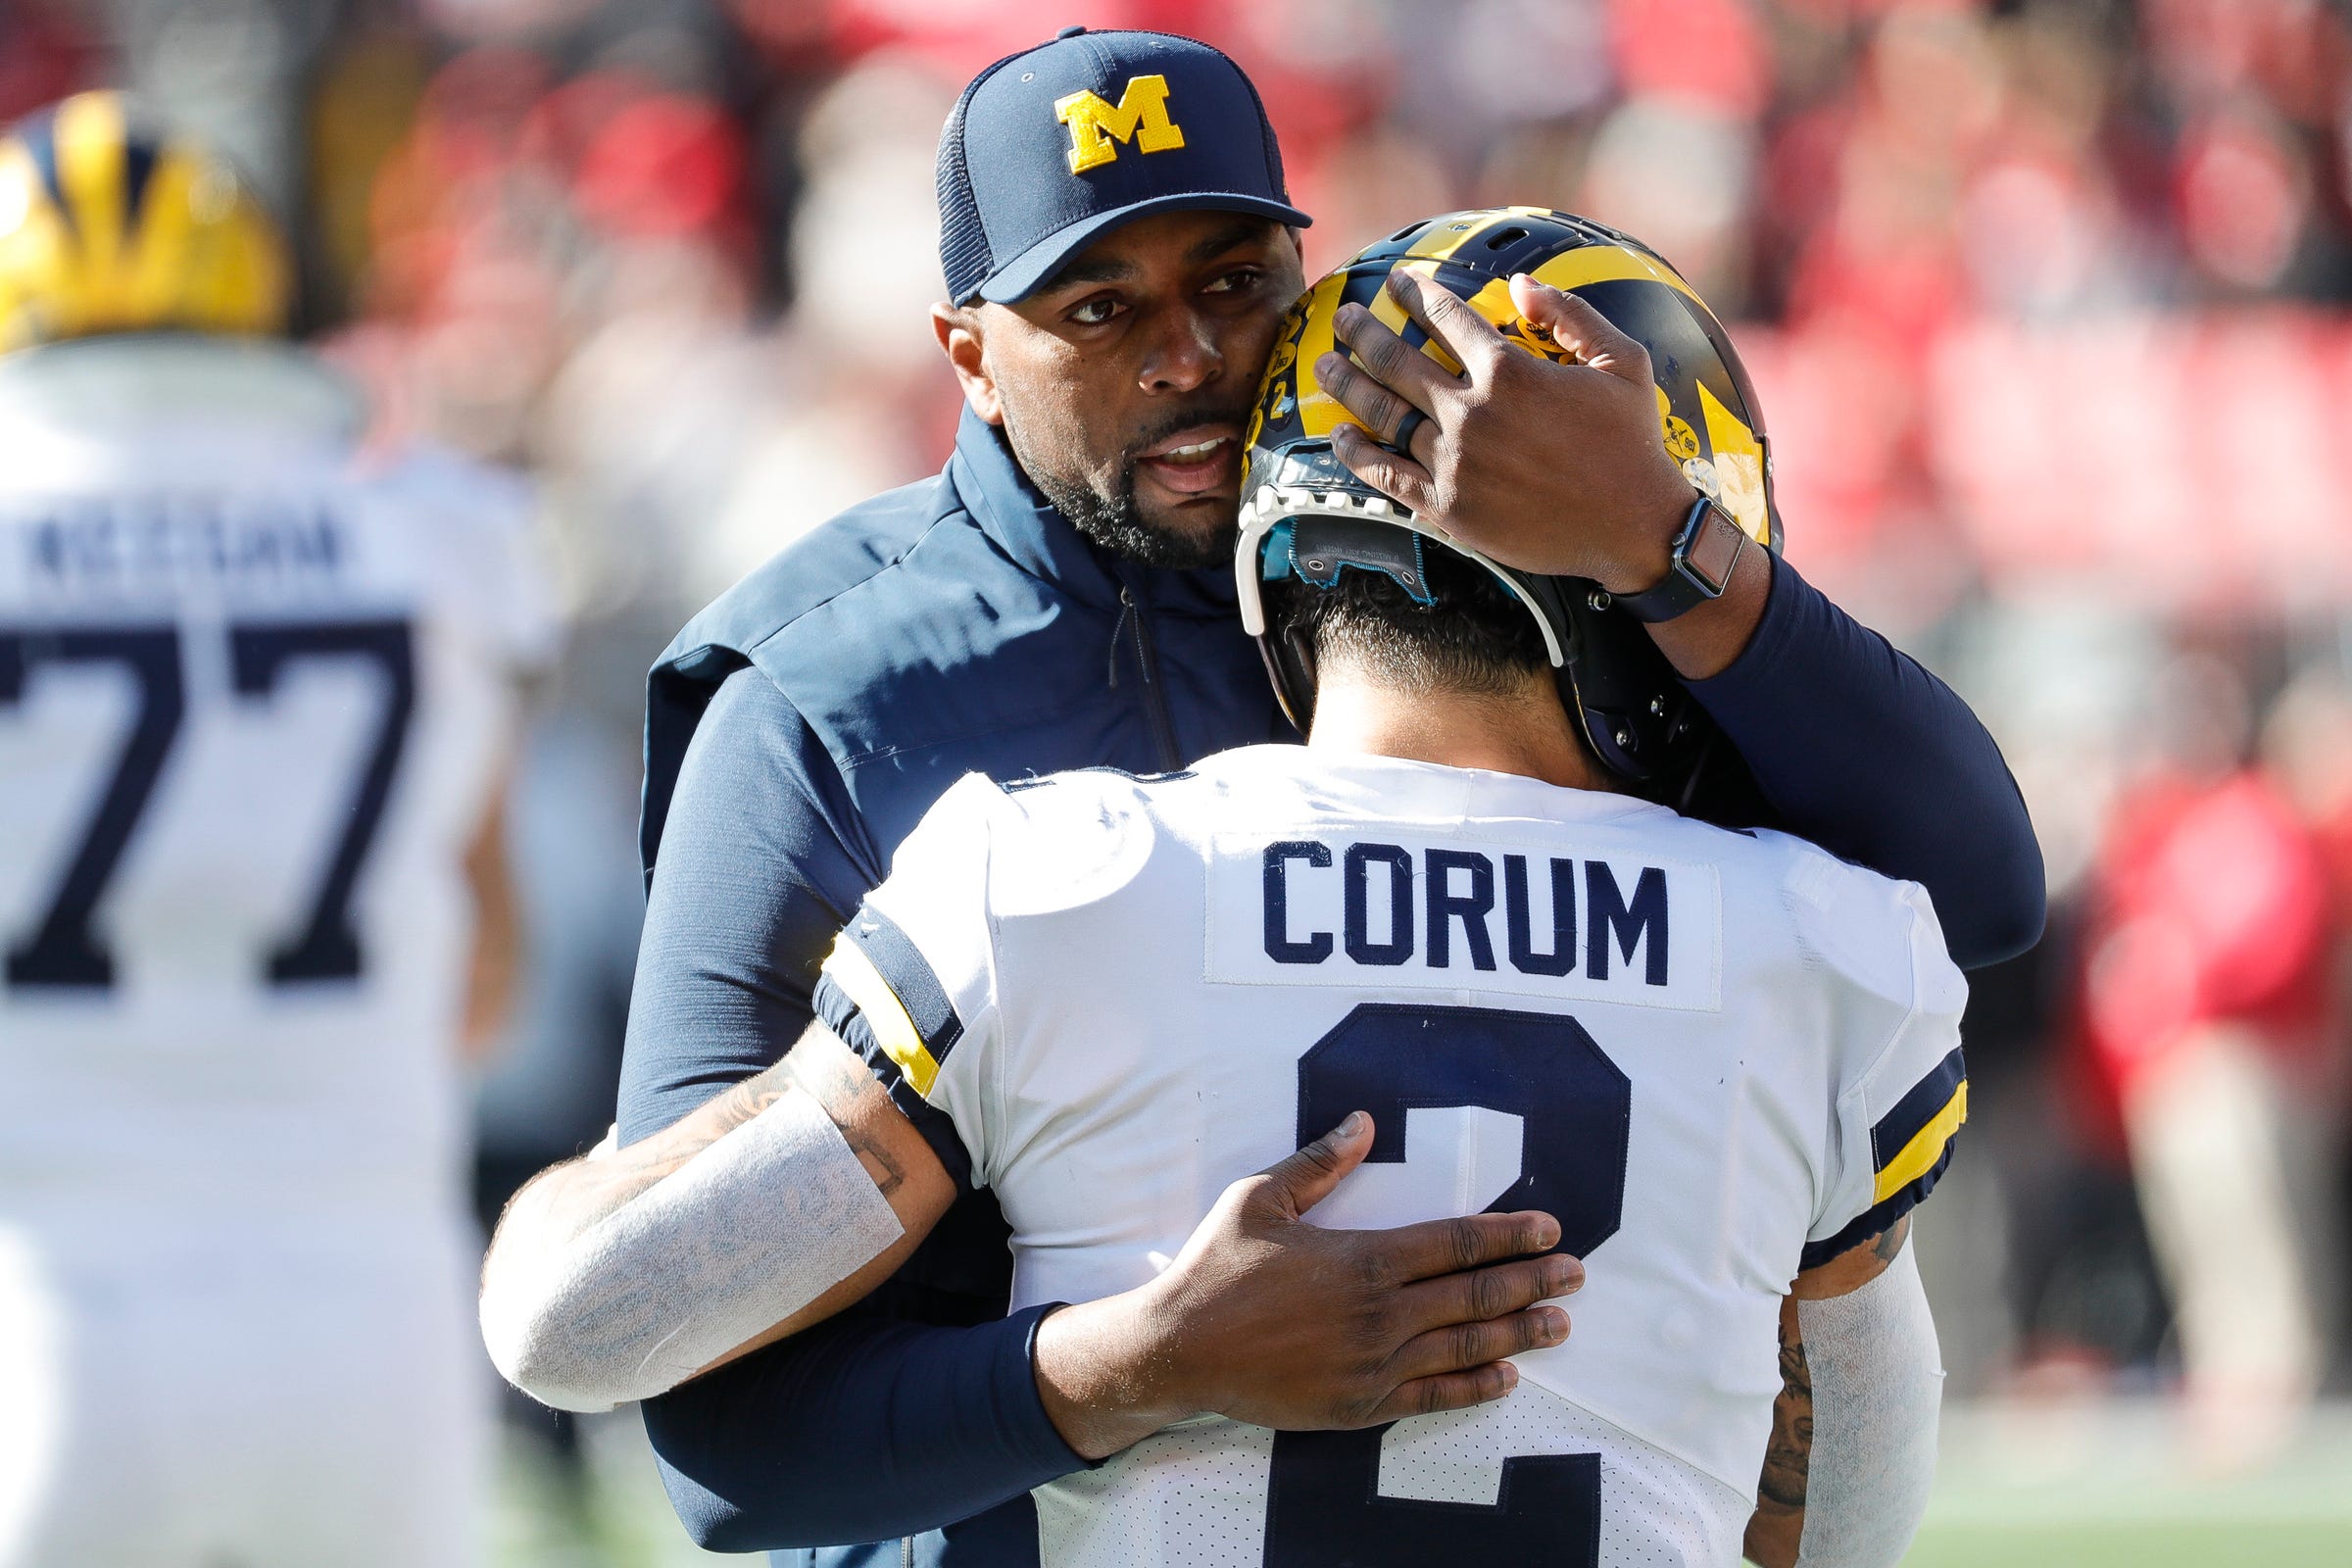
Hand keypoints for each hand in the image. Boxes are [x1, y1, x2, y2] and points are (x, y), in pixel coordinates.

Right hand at [1032, 1112, 1584, 1459]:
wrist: (1179, 1349)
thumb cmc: (1217, 1268)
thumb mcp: (1260, 1198)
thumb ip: (1318, 1163)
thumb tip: (1363, 1122)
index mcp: (1363, 1258)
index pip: (1457, 1242)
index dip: (1509, 1234)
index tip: (1549, 1228)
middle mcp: (1380, 1314)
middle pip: (1476, 1294)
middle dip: (1533, 1281)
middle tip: (1576, 1274)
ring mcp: (1374, 1365)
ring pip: (1466, 1347)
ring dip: (1519, 1333)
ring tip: (1559, 1323)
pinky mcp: (1361, 1406)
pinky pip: (1434, 1397)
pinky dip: (1475, 1387)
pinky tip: (1506, 1377)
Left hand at [1318, 268, 1695, 593]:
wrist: (1632, 527)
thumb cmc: (1632, 444)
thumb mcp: (1622, 362)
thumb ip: (1570, 314)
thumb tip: (1519, 285)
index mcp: (1510, 371)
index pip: (1444, 318)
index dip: (1414, 294)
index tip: (1396, 283)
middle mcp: (1472, 412)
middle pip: (1397, 361)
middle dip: (1363, 333)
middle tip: (1343, 318)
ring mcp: (1454, 461)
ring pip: (1383, 414)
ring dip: (1347, 385)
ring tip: (1326, 365)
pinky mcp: (1446, 506)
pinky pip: (1385, 474)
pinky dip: (1356, 453)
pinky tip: (1340, 436)